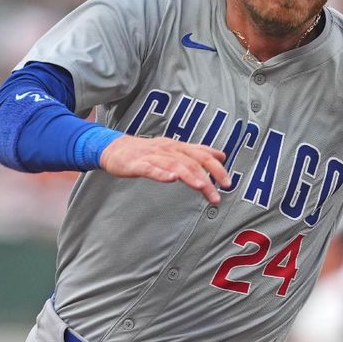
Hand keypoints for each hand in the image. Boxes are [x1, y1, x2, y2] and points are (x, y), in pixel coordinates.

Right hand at [100, 136, 230, 203]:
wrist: (115, 148)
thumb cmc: (146, 151)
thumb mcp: (175, 149)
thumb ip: (198, 152)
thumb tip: (221, 155)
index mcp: (178, 146)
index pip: (202, 155)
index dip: (216, 168)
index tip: (227, 182)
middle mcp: (168, 149)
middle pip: (191, 162)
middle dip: (207, 178)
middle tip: (217, 194)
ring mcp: (153, 156)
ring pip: (174, 165)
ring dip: (189, 176)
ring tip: (201, 186)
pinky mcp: (138, 164)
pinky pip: (151, 168)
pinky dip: (161, 173)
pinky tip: (171, 179)